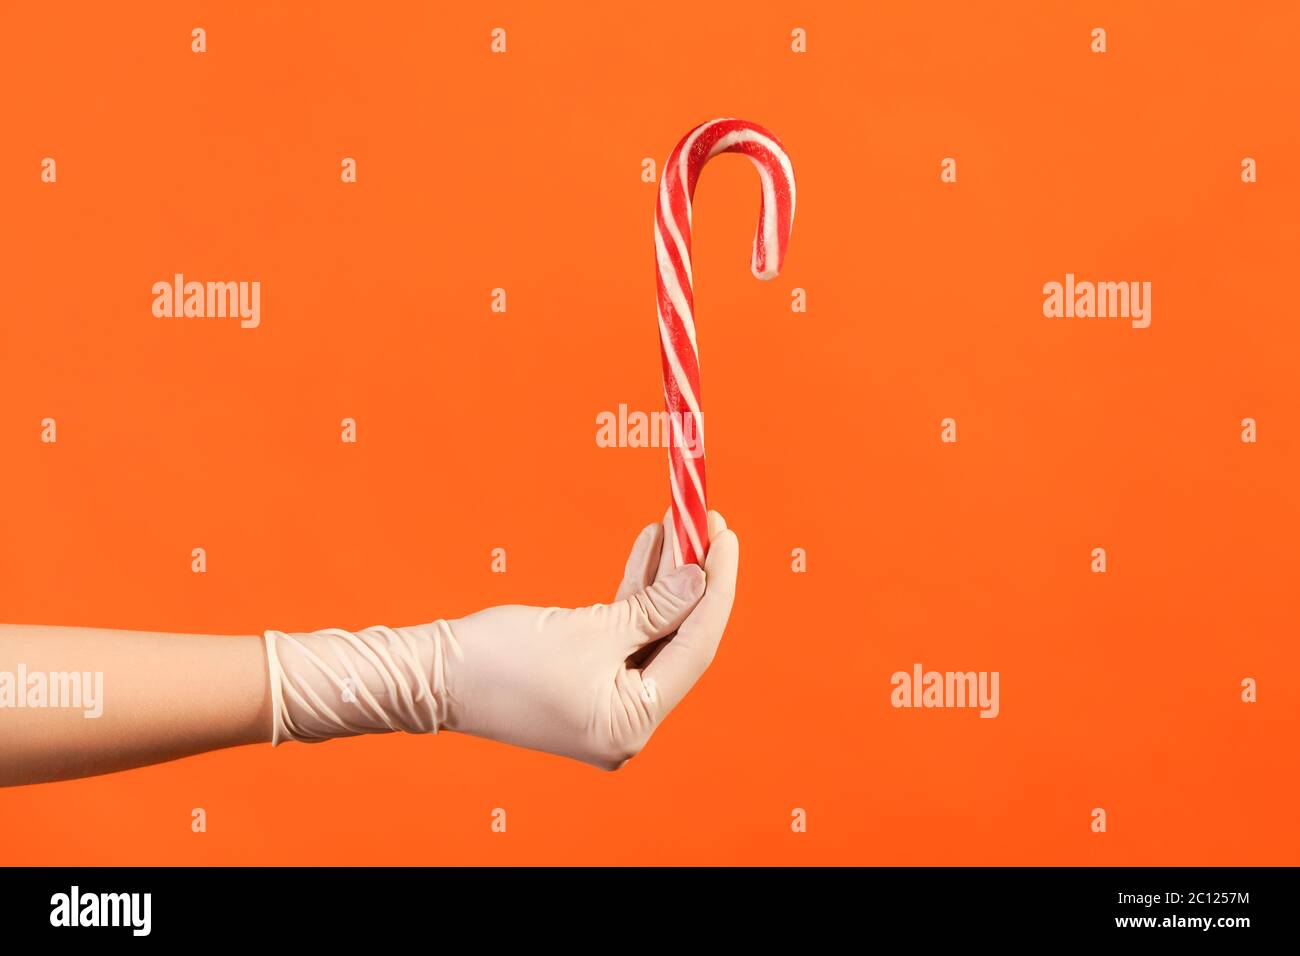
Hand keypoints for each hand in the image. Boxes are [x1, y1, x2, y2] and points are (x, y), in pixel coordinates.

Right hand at [441, 511, 738, 769]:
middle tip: (709, 522)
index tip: (725, 537)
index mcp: (632, 726)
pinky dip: (635, 591)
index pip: (695, 648)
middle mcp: (626, 722)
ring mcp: (606, 701)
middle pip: (677, 638)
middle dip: (693, 578)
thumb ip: (653, 606)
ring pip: (652, 628)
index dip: (715, 588)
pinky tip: (652, 544)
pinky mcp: (586, 677)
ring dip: (666, 577)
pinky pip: (624, 630)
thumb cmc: (503, 661)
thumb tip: (700, 578)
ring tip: (682, 521)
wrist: (432, 675)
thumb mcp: (591, 629)